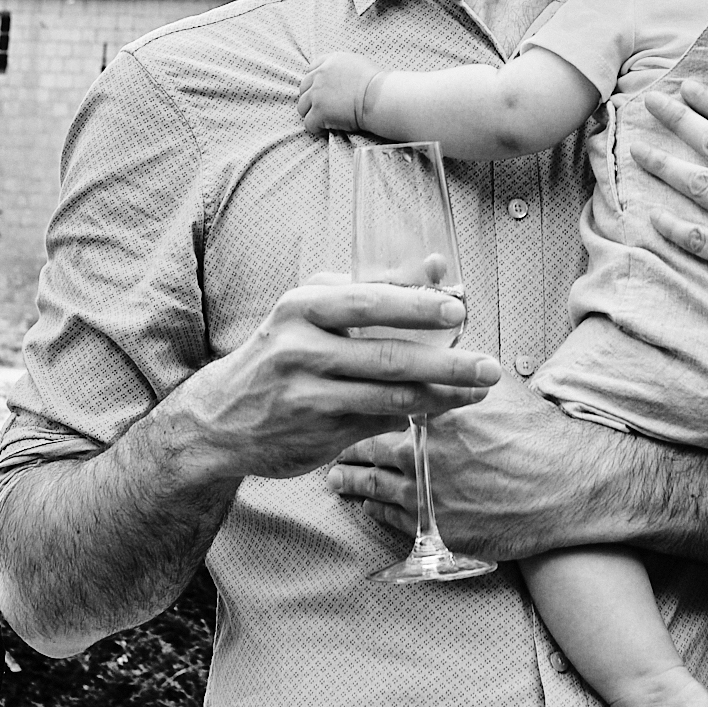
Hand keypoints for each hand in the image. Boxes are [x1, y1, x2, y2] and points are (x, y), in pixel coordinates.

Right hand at [172, 274, 498, 483]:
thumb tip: (440, 272)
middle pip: (388, 356)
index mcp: (302, 309)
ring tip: (480, 389)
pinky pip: (381, 422)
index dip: (417, 306)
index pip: (368, 302)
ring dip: (444, 394)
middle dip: (448, 362)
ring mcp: (309, 397)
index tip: (459, 309)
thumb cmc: (282, 350)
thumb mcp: (311, 310)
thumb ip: (373, 288)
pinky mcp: (318, 434)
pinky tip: (446, 406)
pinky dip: (419, 415)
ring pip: (390, 397)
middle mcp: (301, 351)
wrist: (217, 418)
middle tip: (489, 366)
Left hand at [297, 52, 385, 133]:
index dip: (315, 82)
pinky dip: (316, 128)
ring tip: (323, 120)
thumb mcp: (358, 64)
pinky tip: (325, 131)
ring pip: (302, 107)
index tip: (323, 92)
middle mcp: (320, 75)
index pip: (312, 70)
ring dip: (311, 113)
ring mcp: (317, 94)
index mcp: (330, 61)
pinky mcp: (319, 112)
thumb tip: (338, 76)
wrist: (381, 97)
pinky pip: (309, 123)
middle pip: (304, 89)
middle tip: (323, 108)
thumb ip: (342, 67)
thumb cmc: (377, 84)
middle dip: (311, 98)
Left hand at [328, 378, 624, 559]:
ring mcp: (426, 496)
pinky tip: (369, 505)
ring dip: (351, 483)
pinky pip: (391, 520)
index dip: (359, 405)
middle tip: (331, 446)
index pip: (377, 407)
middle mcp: (421, 456)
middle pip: (366, 450)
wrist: (571, 484)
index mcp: (432, 415)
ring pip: (372, 489)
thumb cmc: (540, 432)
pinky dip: (375, 510)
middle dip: (346, 448)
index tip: (347, 402)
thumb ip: (462, 375)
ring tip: (338, 480)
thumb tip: (442, 354)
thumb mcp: (502, 388)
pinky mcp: (435, 530)